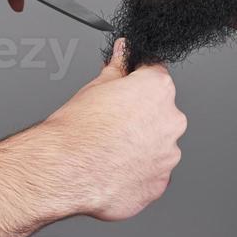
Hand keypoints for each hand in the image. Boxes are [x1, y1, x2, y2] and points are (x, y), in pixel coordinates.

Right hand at [34, 38, 186, 220]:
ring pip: (158, 146)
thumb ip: (117, 68)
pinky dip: (137, 172)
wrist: (65, 170)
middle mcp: (171, 121)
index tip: (127, 90)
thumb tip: (123, 52)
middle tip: (113, 124)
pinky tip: (114, 169)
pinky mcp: (159, 184)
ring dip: (140, 147)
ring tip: (111, 150)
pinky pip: (152, 174)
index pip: (156, 74)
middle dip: (141, 117)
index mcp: (158, 90)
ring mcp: (168, 156)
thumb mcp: (95, 87)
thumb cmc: (77, 130)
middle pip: (161, 113)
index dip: (138, 82)